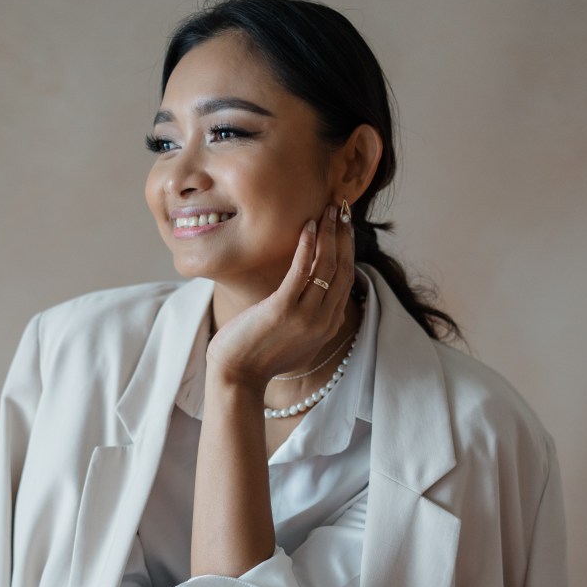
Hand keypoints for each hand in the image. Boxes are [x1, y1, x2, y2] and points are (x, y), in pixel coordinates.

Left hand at [206, 203, 354, 389]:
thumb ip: (313, 322)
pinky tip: (308, 226)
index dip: (348, 250)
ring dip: (330, 234)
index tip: (345, 227)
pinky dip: (308, 245)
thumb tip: (320, 303)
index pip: (346, 280)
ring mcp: (305, 316)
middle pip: (342, 269)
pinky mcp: (282, 310)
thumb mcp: (297, 341)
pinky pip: (301, 271)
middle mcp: (323, 321)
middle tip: (342, 210)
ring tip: (329, 210)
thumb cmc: (259, 357)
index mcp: (328, 326)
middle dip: (344, 236)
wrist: (237, 376)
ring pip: (327, 266)